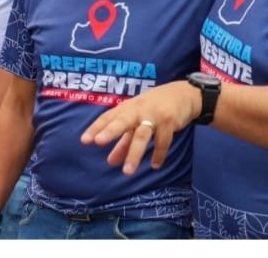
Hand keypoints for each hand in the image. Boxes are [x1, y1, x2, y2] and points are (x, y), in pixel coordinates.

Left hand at [82, 79, 200, 173]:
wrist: (183, 95)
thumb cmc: (154, 107)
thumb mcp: (138, 121)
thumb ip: (124, 141)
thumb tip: (110, 162)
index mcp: (128, 108)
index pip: (109, 117)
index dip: (96, 128)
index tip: (84, 140)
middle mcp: (138, 109)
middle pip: (123, 120)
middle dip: (111, 131)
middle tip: (98, 142)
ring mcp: (154, 115)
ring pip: (142, 135)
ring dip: (134, 153)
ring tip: (127, 172)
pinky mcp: (170, 121)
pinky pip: (163, 141)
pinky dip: (159, 154)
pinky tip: (155, 165)